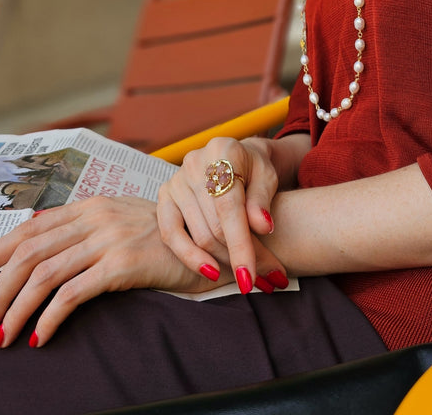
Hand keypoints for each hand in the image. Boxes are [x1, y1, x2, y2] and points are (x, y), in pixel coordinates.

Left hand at [0, 196, 209, 347]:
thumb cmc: (168, 238)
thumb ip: (86, 229)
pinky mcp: (124, 263)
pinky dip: (50, 318)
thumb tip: (41, 243)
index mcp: (91, 205)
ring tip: (4, 335)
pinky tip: (41, 335)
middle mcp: (96, 216)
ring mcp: (109, 237)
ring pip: (44, 274)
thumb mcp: (123, 223)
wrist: (215, 239)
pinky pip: (73, 293)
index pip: (29, 226)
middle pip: (28, 251)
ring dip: (16, 309)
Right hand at [157, 136, 287, 294]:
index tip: (251, 278)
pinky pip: (170, 234)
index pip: (229, 207)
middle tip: (265, 280)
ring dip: (223, 262)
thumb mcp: (267, 177)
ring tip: (248, 276)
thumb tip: (263, 226)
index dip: (241, 245)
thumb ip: (263, 200)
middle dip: (239, 259)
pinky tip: (211, 272)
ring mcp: (176, 180)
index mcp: (222, 151)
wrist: (234, 159)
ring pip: (198, 235)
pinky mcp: (164, 196)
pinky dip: (190, 257)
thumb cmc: (253, 170)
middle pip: (214, 225)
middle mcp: (193, 163)